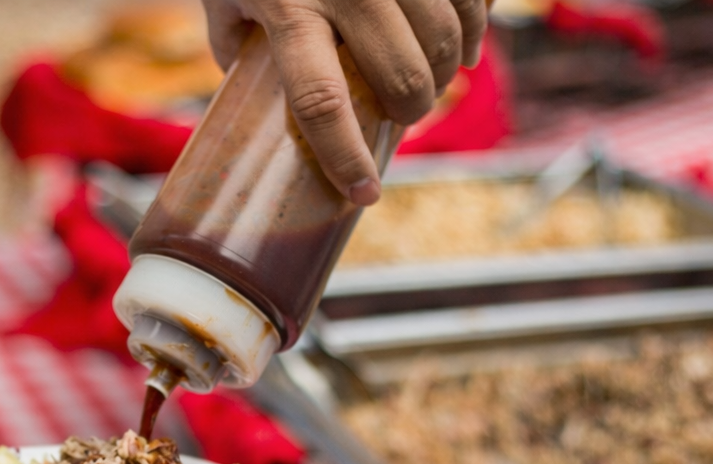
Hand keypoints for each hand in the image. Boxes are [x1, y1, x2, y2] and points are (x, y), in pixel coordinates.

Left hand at [202, 0, 486, 203]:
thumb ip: (237, 49)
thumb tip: (256, 109)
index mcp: (288, 8)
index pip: (320, 102)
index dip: (345, 155)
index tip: (365, 196)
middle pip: (400, 76)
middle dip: (411, 112)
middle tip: (404, 120)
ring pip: (445, 36)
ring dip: (447, 70)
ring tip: (437, 81)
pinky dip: (475, 24)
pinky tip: (464, 40)